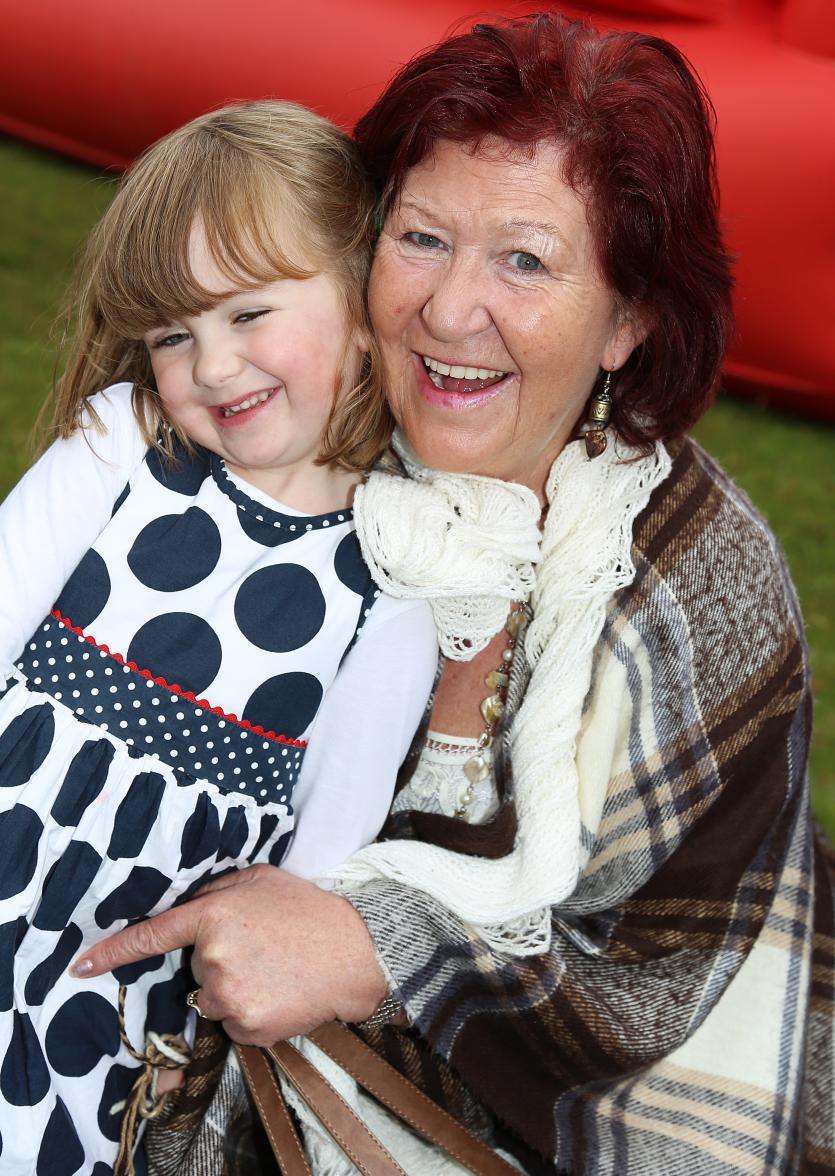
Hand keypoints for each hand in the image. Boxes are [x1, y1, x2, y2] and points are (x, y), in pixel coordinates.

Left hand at [70, 865, 388, 1044]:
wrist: (356, 952)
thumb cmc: (308, 910)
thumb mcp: (260, 880)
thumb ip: (216, 889)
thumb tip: (185, 901)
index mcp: (213, 914)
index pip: (152, 935)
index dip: (113, 951)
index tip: (79, 966)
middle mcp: (213, 956)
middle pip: (196, 971)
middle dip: (219, 963)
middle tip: (262, 950)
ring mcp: (228, 994)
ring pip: (212, 1000)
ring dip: (235, 991)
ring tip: (274, 972)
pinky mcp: (247, 1026)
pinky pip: (234, 1025)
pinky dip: (253, 1013)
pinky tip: (280, 993)